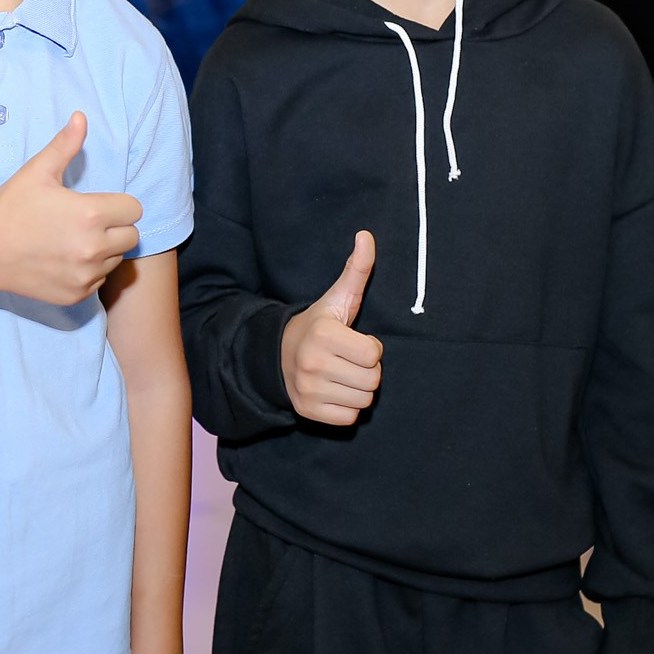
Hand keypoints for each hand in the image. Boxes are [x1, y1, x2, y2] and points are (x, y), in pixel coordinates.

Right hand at [0, 114, 143, 306]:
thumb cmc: (10, 207)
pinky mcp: (77, 294)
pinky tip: (63, 258)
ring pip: (116, 259)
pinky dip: (89, 270)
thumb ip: (66, 145)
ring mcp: (86, 275)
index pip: (134, 209)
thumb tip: (81, 116)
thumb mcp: (38, 171)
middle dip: (115, 227)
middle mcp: (93, 248)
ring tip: (72, 239)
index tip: (96, 204)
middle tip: (86, 222)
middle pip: (132, 236)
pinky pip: (100, 280)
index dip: (118, 204)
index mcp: (91, 214)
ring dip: (104, 250)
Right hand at [281, 231, 383, 426]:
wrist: (278, 356)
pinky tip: (333, 391)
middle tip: (347, 359)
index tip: (352, 341)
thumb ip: (356, 270)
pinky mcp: (308, 412)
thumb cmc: (319, 327)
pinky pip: (349, 418)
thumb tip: (366, 235)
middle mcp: (313, 363)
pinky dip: (346, 407)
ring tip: (341, 374)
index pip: (375, 354)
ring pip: (364, 401)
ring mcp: (308, 389)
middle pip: (373, 380)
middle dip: (366, 370)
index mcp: (324, 334)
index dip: (370, 347)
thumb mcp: (337, 299)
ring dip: (358, 389)